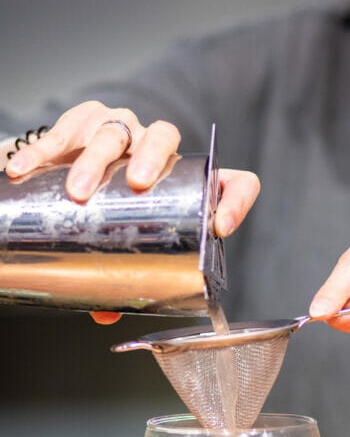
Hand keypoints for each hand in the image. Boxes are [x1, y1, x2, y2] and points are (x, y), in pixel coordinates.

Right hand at [5, 101, 259, 323]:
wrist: (60, 174)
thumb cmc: (106, 213)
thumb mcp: (120, 243)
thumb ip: (119, 278)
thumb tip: (106, 315)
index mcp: (184, 183)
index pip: (232, 180)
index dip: (235, 199)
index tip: (220, 225)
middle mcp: (156, 150)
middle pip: (165, 138)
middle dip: (153, 159)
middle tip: (138, 183)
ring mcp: (120, 131)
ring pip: (116, 133)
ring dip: (96, 160)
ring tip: (78, 190)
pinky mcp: (81, 121)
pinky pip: (65, 130)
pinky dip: (45, 151)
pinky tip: (27, 168)